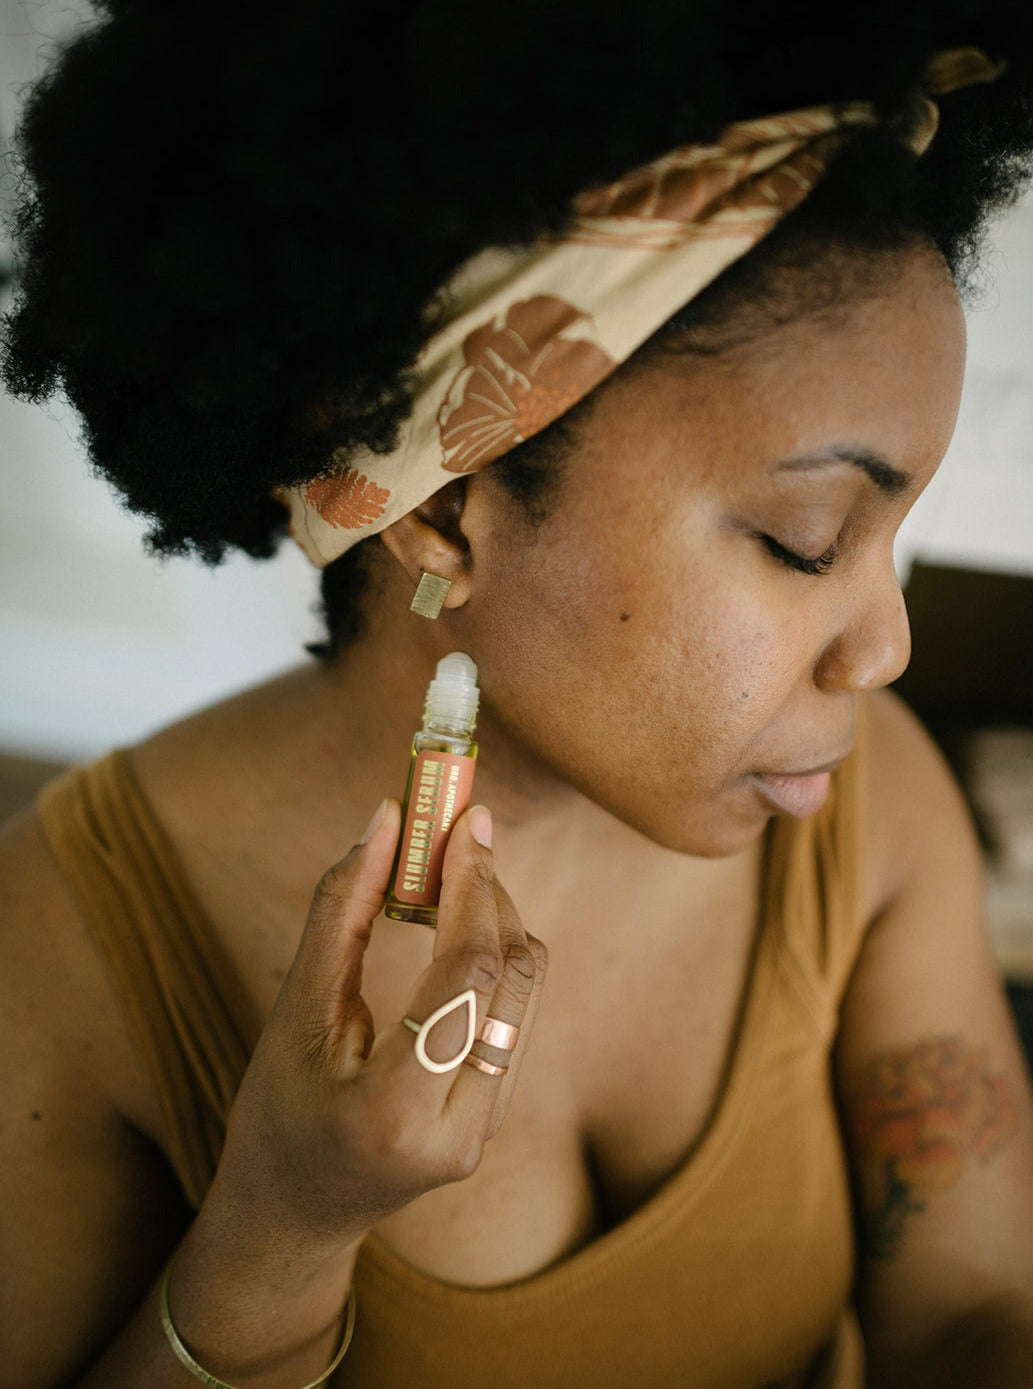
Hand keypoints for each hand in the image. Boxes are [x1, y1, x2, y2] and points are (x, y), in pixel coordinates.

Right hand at [205, 798, 546, 1254]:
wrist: (295, 1213)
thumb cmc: (276, 1113)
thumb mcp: (293, 1014)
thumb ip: (338, 912)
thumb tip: (384, 819)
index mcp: (395, 1110)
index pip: (467, 974)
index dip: (471, 885)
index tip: (464, 821)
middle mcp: (460, 1129)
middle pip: (511, 973)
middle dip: (487, 890)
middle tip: (452, 834)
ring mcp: (487, 1129)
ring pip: (527, 989)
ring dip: (495, 919)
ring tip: (445, 879)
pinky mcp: (496, 1118)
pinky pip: (516, 1013)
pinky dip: (493, 957)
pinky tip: (451, 931)